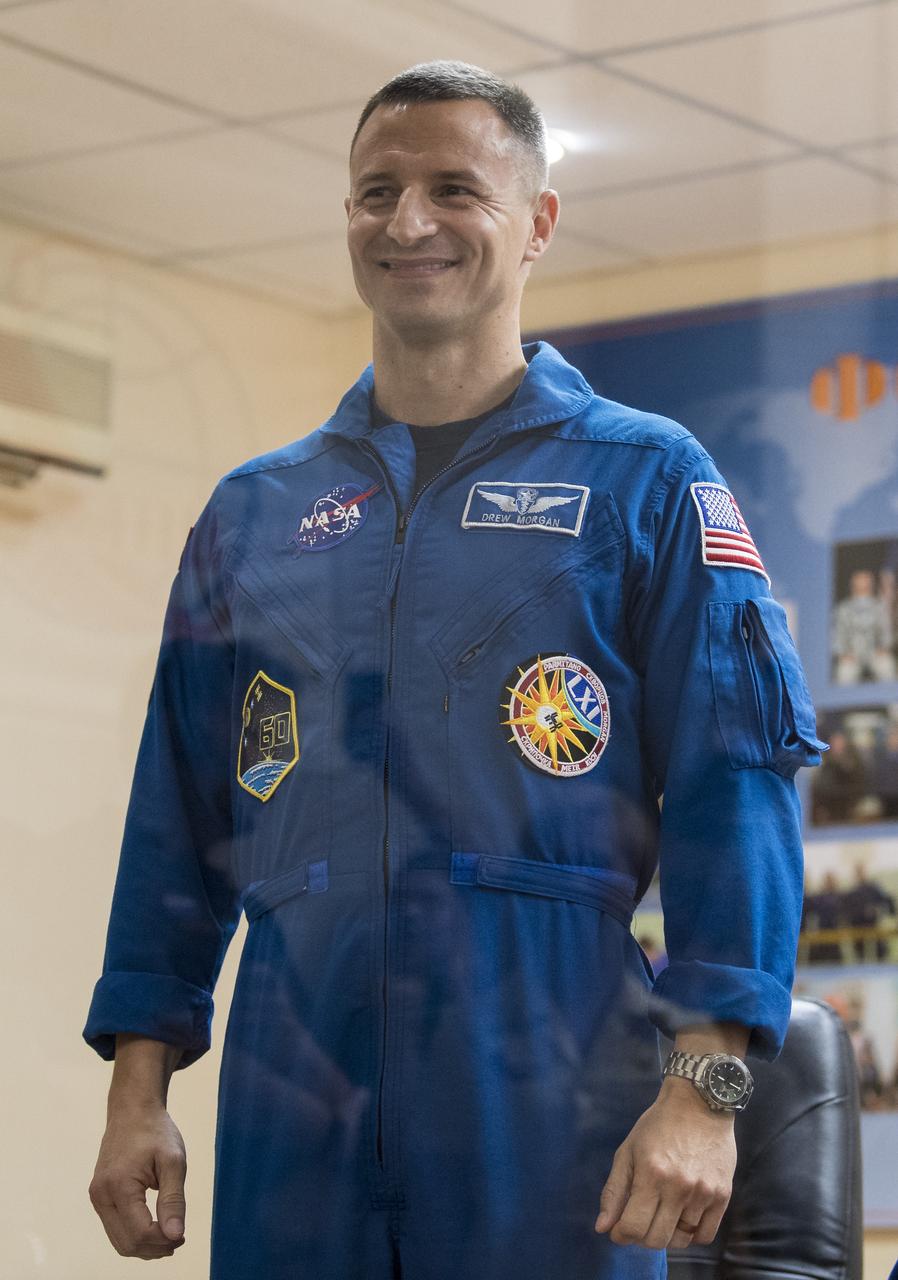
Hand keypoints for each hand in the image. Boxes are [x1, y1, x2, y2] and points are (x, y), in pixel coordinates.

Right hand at [89, 1103, 186, 1258]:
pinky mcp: (99, 1195)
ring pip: (119, 1240)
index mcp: (119, 1186)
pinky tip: (155, 1227)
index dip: (162, 1241)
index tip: (183, 1235)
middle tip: (179, 1238)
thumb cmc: (156, 1131)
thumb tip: (175, 1236)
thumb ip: (173, 1200)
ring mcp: (97, 1196)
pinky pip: (115, 1227)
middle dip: (154, 1248)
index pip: (139, 1233)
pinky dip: (134, 1234)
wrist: (132, 1110)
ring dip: (145, 1245)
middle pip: (126, 1243)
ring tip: (170, 1235)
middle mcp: (101, 1195)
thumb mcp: (173, 1161)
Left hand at [594, 1079, 736, 1249]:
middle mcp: (678, 1187)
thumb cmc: (658, 1126)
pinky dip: (691, 1235)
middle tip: (640, 1221)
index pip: (633, 1227)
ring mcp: (703, 1193)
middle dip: (641, 1237)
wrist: (699, 1104)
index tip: (619, 1230)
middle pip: (656, 1239)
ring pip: (681, 1240)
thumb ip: (613, 1191)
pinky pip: (705, 1236)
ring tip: (661, 1216)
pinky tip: (682, 1219)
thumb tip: (601, 1228)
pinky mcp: (722, 1195)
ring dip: (666, 1234)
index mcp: (651, 1174)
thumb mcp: (628, 1151)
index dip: (621, 1235)